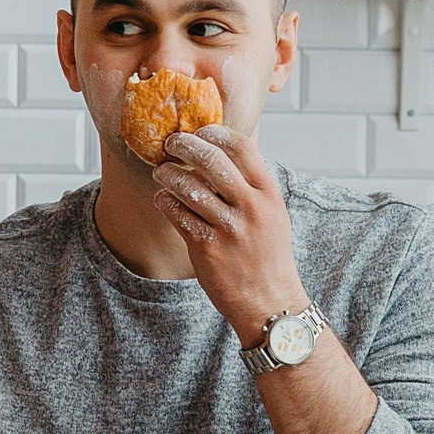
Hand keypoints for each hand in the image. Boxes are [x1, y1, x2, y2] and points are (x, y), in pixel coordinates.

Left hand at [149, 123, 310, 334]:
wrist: (270, 302)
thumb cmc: (267, 257)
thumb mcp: (272, 215)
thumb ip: (250, 188)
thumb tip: (218, 157)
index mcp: (269, 194)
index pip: (241, 148)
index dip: (215, 133)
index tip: (199, 131)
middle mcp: (251, 208)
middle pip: (212, 161)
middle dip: (185, 146)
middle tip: (170, 143)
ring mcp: (229, 228)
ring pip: (188, 187)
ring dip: (168, 174)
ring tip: (161, 172)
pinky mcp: (207, 248)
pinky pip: (177, 215)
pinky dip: (165, 202)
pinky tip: (163, 199)